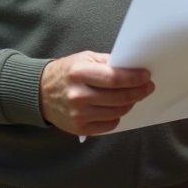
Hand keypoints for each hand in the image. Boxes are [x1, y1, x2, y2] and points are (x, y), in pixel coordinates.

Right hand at [39, 51, 154, 135]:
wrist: (39, 93)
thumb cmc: (65, 73)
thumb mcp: (83, 58)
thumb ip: (106, 63)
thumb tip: (132, 68)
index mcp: (80, 73)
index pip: (115, 78)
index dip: (134, 78)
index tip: (146, 76)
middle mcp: (79, 95)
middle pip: (119, 97)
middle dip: (138, 92)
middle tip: (147, 87)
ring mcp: (79, 114)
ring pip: (117, 112)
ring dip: (129, 104)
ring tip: (132, 97)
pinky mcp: (79, 128)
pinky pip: (109, 125)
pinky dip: (117, 116)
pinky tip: (116, 108)